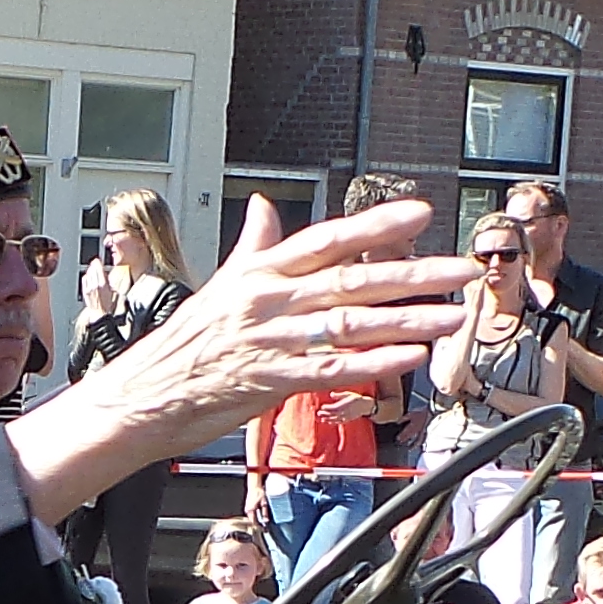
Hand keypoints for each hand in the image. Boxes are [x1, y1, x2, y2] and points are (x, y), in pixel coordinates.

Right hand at [10, 203, 467, 512]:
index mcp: (259, 273)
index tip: (420, 214)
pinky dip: (369, 363)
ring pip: (347, 325)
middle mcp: (268, 301)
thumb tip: (263, 207)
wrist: (141, 396)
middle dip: (412, 274)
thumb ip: (254, 246)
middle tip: (461, 269)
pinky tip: (406, 359)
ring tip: (450, 317)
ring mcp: (269, 341)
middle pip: (351, 280)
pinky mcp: (267, 382)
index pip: (327, 240)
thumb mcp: (219, 285)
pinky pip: (328, 370)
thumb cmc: (183, 345)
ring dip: (404, 320)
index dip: (375, 227)